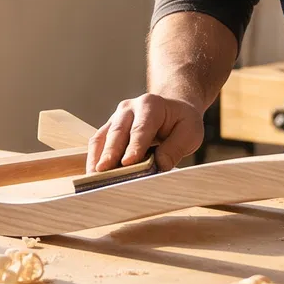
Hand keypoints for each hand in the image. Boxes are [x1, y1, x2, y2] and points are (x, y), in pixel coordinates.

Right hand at [86, 93, 205, 172]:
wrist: (172, 109)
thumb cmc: (181, 122)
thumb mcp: (190, 131)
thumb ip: (176, 147)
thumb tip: (160, 165)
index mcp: (151, 105)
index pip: (141, 129)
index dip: (134, 147)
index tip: (128, 163)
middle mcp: (129, 108)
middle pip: (118, 132)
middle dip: (110, 153)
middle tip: (104, 172)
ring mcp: (116, 117)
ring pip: (103, 137)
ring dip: (98, 158)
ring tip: (94, 178)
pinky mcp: (108, 128)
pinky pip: (97, 143)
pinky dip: (94, 158)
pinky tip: (93, 175)